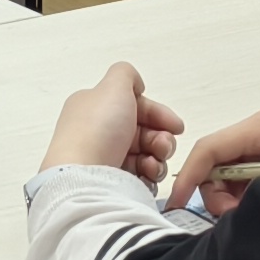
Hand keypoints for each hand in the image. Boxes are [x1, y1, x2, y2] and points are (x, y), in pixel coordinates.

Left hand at [41, 62, 183, 188]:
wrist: (82, 178)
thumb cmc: (98, 131)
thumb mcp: (113, 88)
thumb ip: (127, 75)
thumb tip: (136, 85)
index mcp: (96, 108)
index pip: (135, 107)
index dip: (159, 114)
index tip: (177, 126)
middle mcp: (100, 133)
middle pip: (144, 133)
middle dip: (162, 139)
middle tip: (164, 147)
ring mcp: (106, 160)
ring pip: (145, 156)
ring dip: (158, 158)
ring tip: (153, 164)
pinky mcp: (112, 184)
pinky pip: (140, 178)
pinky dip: (149, 175)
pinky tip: (148, 175)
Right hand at [161, 106, 259, 215]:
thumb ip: (251, 194)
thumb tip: (227, 210)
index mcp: (258, 128)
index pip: (208, 149)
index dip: (187, 177)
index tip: (177, 205)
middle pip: (217, 164)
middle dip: (218, 195)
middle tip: (235, 217)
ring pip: (232, 175)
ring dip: (234, 200)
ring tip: (254, 216)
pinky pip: (250, 179)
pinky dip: (247, 198)